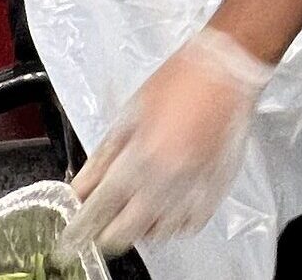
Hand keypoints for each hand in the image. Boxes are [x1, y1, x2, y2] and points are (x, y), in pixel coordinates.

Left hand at [62, 29, 272, 252]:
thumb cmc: (181, 80)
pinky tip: (170, 206)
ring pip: (160, 233)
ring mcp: (196, 185)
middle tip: (102, 225)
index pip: (99, 209)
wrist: (229, 66)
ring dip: (143, 227)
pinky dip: (177, 223)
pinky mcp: (220, 184)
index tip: (72, 236)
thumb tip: (82, 186)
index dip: (80, 227)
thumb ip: (105, 155)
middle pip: (126, 232)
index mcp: (141, 158)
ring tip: (137, 209)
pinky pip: (192, 223)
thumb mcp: (131, 112)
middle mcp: (168, 179)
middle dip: (107, 233)